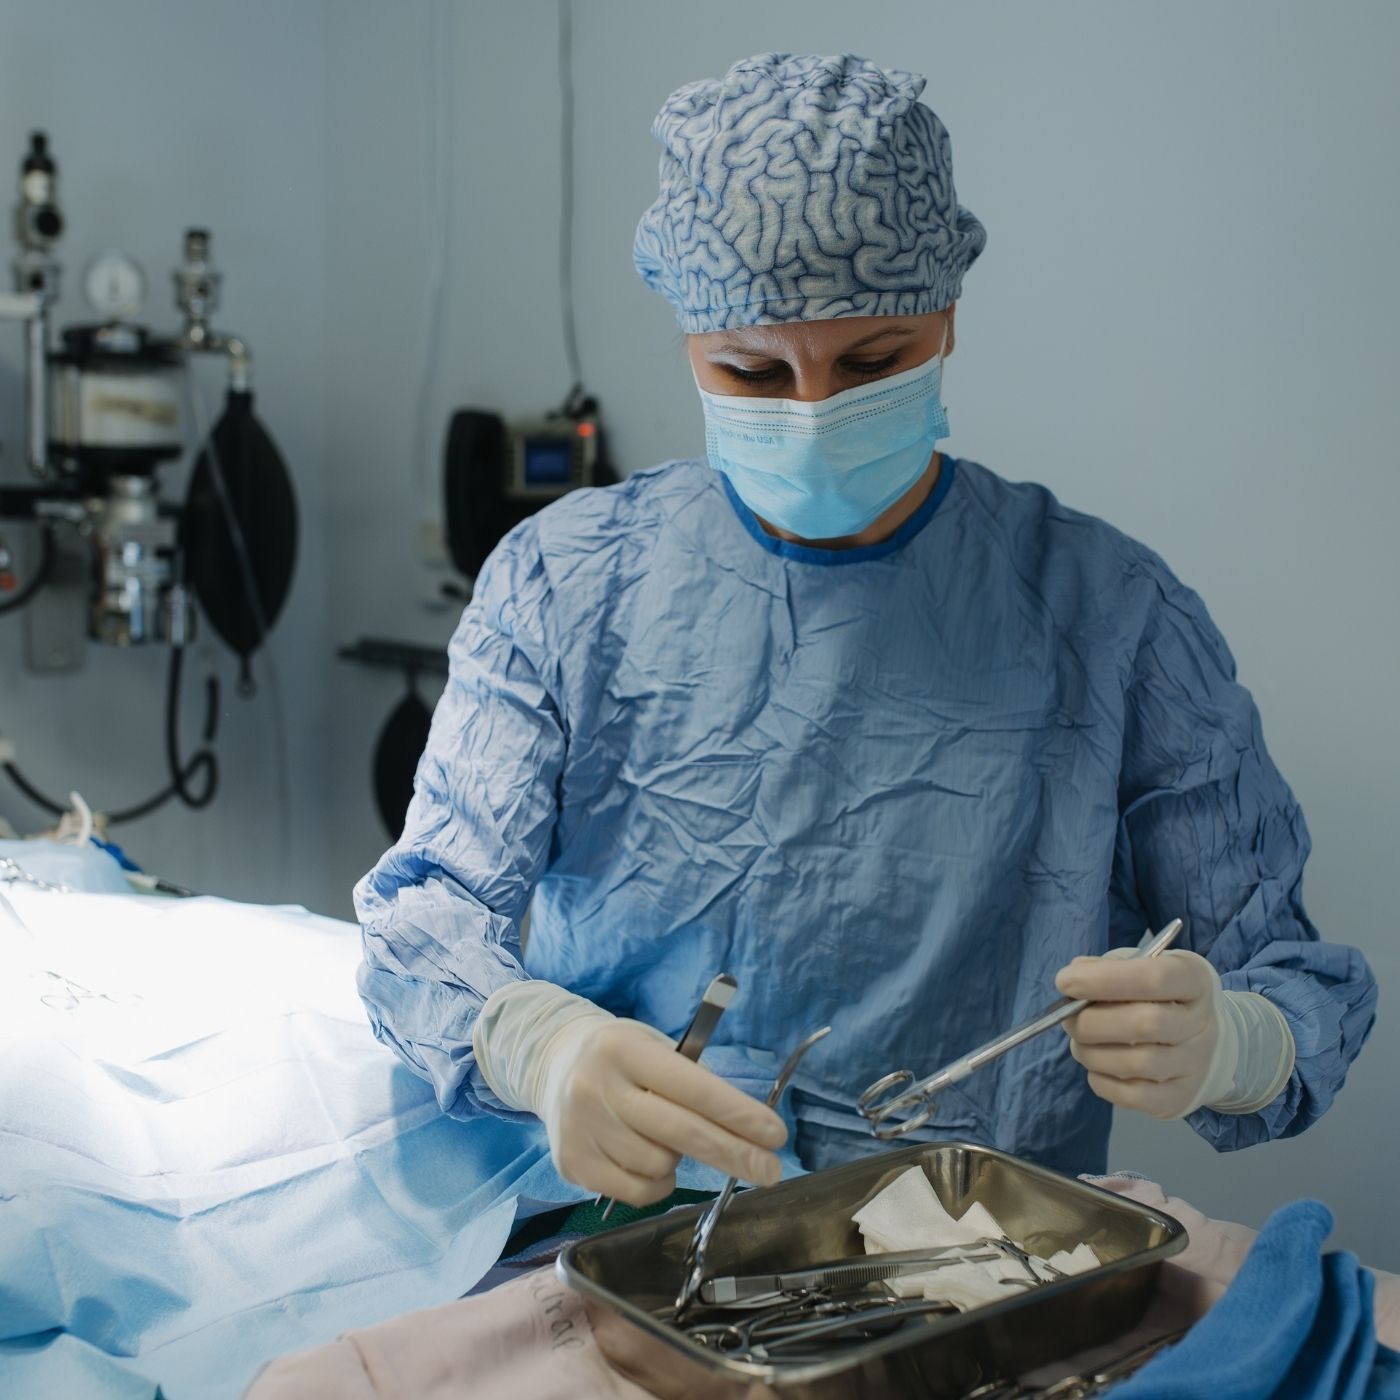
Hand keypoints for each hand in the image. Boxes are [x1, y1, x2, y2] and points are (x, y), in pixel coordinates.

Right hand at [537, 1017, 787, 1204]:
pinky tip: (647, 1160)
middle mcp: (598, 1086)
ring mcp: (581, 1128)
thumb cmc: (623, 1059)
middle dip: (734, 1153)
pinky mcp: (572, 1163)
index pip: (692, 1087)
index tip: (775, 1135)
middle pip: (681, 1132)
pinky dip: (656, 1183)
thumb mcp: (654, 1048)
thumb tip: (747, 1129)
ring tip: (664, 1137)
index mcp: (625, 1049)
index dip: (737, 1113)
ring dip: (678, 1160)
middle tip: (771, 1171)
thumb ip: (692, 1082)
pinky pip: (638, 1192)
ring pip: (661, 1165)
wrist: (554, 1066)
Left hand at [1055, 949, 1221, 1119]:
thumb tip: (1076, 974)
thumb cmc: (1160, 995)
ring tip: (1080, 1042)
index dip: (1103, 980)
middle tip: (1067, 1017)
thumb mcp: (1141, 966)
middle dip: (1091, 1021)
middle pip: (1144, 1024)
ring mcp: (1196, 1065)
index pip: (1153, 979)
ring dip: (1091, 1053)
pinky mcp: (1181, 1098)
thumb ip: (1108, 967)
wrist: (1205, 1040)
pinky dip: (1102, 1081)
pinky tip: (1097, 1066)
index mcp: (1194, 980)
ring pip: (1136, 1064)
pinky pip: (1134, 1096)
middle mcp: (1203, 1023)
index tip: (1065, 982)